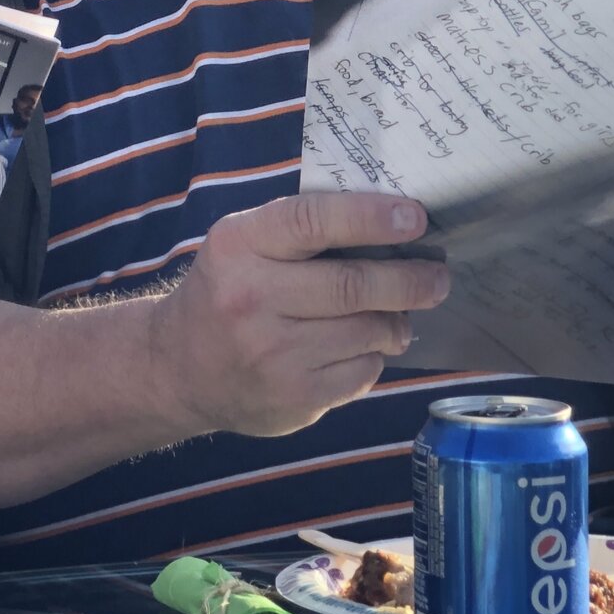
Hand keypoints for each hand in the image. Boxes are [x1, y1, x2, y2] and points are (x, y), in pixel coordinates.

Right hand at [156, 193, 447, 438]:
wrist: (177, 370)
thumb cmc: (227, 294)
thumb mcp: (242, 247)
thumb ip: (302, 232)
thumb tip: (395, 225)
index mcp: (238, 246)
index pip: (313, 221)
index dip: (370, 216)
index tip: (415, 218)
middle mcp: (250, 298)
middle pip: (353, 285)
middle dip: (409, 280)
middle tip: (436, 278)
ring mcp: (272, 353)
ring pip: (367, 330)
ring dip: (394, 322)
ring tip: (394, 317)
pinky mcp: (293, 397)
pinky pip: (362, 371)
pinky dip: (372, 357)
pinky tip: (356, 350)